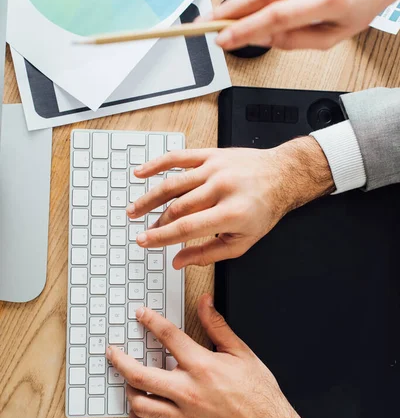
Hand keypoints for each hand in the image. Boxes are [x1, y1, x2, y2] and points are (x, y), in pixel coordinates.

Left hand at [106, 294, 303, 417]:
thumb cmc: (258, 392)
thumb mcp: (241, 352)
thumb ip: (218, 325)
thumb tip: (205, 302)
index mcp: (202, 366)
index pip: (168, 337)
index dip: (150, 321)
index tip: (140, 314)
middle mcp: (188, 391)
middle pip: (141, 375)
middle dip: (120, 360)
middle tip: (112, 351)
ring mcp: (184, 416)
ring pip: (142, 405)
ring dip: (129, 391)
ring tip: (127, 381)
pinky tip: (137, 415)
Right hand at [127, 137, 333, 267]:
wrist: (282, 175)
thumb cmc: (263, 210)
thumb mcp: (243, 241)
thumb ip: (208, 254)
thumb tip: (178, 262)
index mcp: (232, 212)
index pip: (187, 228)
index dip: (161, 237)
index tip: (144, 241)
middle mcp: (222, 188)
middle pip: (178, 207)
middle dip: (156, 222)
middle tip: (142, 231)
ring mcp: (215, 168)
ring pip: (173, 183)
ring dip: (149, 198)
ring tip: (134, 209)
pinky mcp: (211, 155)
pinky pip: (178, 158)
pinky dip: (156, 164)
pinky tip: (141, 173)